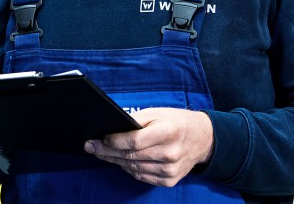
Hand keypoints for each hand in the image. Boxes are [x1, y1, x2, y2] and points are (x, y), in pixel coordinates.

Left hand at [83, 107, 213, 186]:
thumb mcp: (158, 113)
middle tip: (91, 146)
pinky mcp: (170, 180)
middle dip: (107, 151)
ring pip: (133, 168)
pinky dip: (128, 169)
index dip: (114, 141)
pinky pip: (142, 176)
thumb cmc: (176, 122)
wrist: (203, 139)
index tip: (100, 138)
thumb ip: (136, 121)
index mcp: (168, 132)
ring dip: (115, 161)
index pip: (134, 141)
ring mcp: (171, 170)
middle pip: (131, 156)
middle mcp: (170, 153)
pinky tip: (119, 161)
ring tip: (101, 153)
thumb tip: (112, 128)